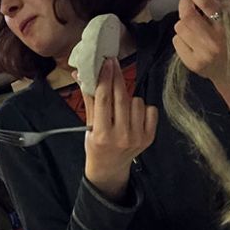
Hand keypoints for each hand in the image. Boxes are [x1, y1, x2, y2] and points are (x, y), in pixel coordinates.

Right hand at [83, 59, 157, 199]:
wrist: (110, 167)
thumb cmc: (96, 143)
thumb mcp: (88, 124)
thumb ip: (88, 98)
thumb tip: (79, 72)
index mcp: (102, 134)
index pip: (104, 99)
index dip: (105, 78)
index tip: (106, 62)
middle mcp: (121, 137)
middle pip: (121, 97)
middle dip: (117, 77)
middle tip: (113, 63)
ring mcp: (138, 138)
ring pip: (137, 101)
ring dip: (128, 98)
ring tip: (121, 107)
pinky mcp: (150, 137)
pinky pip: (150, 110)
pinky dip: (142, 108)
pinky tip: (133, 115)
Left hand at [171, 0, 229, 113]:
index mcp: (228, 23)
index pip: (206, 2)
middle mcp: (215, 40)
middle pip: (186, 15)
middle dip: (184, 6)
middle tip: (190, 5)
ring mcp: (203, 54)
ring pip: (179, 28)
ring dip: (184, 23)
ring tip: (198, 29)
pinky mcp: (192, 64)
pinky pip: (176, 42)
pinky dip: (182, 38)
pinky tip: (195, 43)